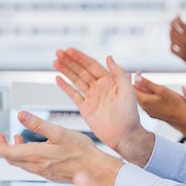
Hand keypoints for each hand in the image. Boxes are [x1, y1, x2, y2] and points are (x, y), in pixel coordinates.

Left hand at [0, 111, 122, 185]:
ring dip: (13, 151)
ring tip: (14, 139)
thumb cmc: (81, 152)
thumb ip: (38, 124)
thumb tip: (21, 115)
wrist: (96, 170)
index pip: (7, 152)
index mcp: (36, 155)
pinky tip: (31, 148)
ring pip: (21, 162)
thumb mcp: (59, 133)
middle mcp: (37, 166)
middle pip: (11, 158)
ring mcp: (43, 171)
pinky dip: (25, 156)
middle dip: (1, 146)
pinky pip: (31, 165)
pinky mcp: (50, 173)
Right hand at [54, 48, 154, 165]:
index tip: (69, 50)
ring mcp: (92, 98)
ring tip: (55, 62)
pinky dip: (65, 87)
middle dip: (70, 61)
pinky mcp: (85, 109)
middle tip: (58, 52)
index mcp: (110, 81)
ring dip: (65, 70)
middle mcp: (100, 87)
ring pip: (75, 80)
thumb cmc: (129, 115)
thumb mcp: (127, 91)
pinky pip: (73, 95)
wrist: (124, 136)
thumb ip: (119, 74)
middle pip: (81, 70)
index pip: (92, 65)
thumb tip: (109, 57)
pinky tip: (58, 78)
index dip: (80, 57)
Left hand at [135, 75, 185, 132]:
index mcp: (144, 100)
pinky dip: (147, 96)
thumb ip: (147, 84)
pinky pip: (147, 103)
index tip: (138, 72)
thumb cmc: (174, 104)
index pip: (133, 88)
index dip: (134, 79)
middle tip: (141, 74)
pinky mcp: (153, 113)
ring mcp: (148, 111)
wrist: (182, 118)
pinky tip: (153, 93)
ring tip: (148, 83)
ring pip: (142, 98)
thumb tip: (136, 78)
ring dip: (143, 90)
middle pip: (137, 93)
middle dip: (138, 83)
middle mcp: (144, 107)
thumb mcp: (161, 90)